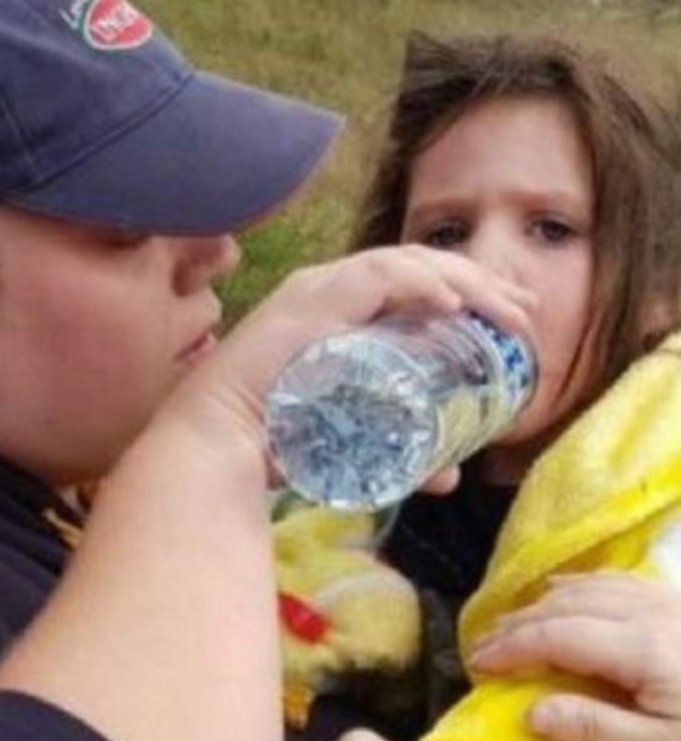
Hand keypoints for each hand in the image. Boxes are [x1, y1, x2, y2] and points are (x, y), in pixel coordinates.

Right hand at [163, 244, 538, 475]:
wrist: (216, 445)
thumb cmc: (272, 442)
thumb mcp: (350, 439)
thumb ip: (399, 454)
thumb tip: (449, 475)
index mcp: (334, 310)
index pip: (411, 284)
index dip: (468, 292)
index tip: (513, 316)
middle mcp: (326, 289)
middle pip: (418, 268)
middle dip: (481, 283)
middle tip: (526, 309)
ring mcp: (317, 291)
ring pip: (406, 264)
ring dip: (465, 282)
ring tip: (505, 310)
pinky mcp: (311, 302)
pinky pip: (377, 277)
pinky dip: (422, 283)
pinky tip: (456, 302)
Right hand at [469, 572, 680, 740]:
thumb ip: (596, 729)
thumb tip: (531, 711)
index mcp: (642, 647)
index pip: (555, 636)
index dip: (510, 647)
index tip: (475, 663)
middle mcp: (653, 612)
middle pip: (567, 604)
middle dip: (520, 623)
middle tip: (484, 645)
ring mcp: (673, 603)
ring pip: (593, 586)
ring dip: (546, 601)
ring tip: (516, 620)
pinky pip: (622, 581)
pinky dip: (583, 585)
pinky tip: (572, 591)